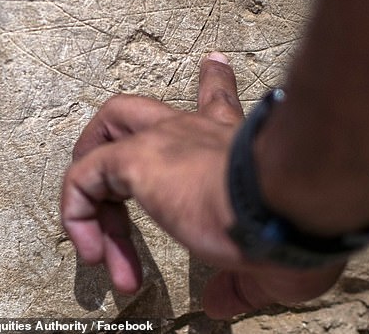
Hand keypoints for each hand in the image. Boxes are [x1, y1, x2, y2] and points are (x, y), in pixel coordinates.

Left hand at [61, 52, 343, 318]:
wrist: (286, 206)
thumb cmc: (292, 229)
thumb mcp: (267, 267)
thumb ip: (238, 286)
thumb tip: (221, 302)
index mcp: (230, 148)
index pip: (220, 104)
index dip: (216, 84)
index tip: (214, 65)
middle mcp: (195, 133)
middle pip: (142, 110)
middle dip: (117, 139)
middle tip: (115, 180)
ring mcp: (164, 141)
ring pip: (109, 125)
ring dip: (90, 176)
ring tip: (90, 231)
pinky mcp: (137, 160)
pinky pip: (82, 177)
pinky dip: (76, 215)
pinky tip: (93, 253)